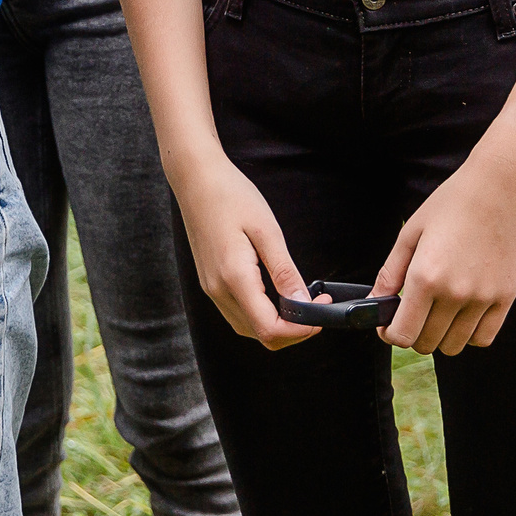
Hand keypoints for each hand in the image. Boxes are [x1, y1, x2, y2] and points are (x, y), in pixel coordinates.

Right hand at [170, 153, 321, 349]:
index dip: (300, 330)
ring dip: (278, 325)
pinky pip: (239, 314)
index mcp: (234, 277)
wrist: (195, 179)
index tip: (320, 309)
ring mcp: (211, 289)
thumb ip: (284, 272)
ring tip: (300, 301)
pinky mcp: (210, 283)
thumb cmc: (231, 196)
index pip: (269, 329)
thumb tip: (303, 303)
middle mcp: (218, 291)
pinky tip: (277, 296)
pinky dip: (262, 314)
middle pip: (260, 336)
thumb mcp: (267, 230)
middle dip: (293, 331)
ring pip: (249, 328)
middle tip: (315, 304)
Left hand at [372, 130, 515, 355]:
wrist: (501, 186)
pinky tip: (462, 315)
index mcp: (426, 276)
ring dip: (440, 336)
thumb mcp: (411, 232)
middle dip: (412, 334)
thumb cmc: (453, 203)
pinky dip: (469, 334)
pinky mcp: (506, 297)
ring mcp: (484, 298)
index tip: (387, 325)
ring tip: (437, 313)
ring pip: (455, 346)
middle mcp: (455, 293)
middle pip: (427, 343)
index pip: (403, 334)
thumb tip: (374, 301)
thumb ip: (391, 272)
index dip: (389, 335)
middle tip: (412, 313)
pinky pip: (484, 337)